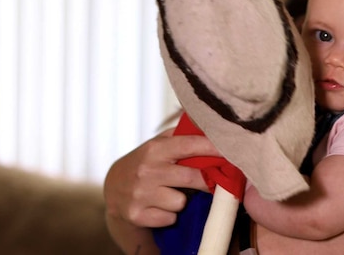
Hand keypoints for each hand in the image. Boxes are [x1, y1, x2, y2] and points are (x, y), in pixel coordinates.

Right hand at [104, 127, 219, 227]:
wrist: (113, 189)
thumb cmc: (144, 163)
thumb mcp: (157, 144)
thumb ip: (181, 135)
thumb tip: (209, 125)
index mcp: (155, 149)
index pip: (189, 145)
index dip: (213, 149)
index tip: (231, 152)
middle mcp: (147, 170)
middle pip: (191, 177)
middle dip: (206, 181)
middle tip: (211, 182)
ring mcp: (141, 193)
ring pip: (180, 202)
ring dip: (181, 201)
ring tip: (171, 194)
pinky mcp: (137, 214)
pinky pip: (169, 218)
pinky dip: (168, 215)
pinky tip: (160, 207)